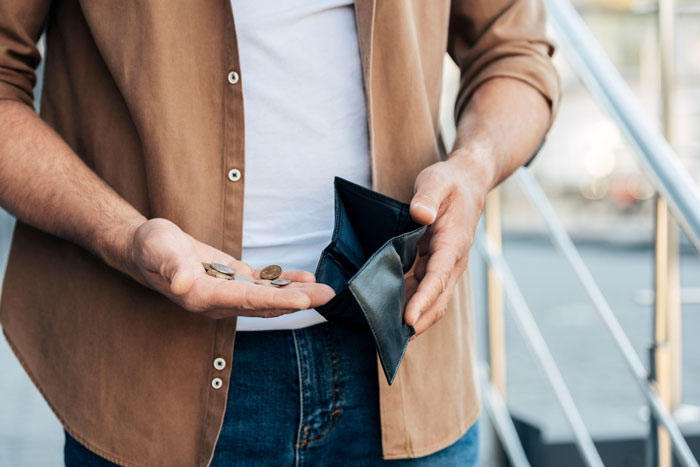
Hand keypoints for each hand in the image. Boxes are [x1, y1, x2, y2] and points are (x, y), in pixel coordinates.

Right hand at [126, 218, 335, 318]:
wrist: (146, 248)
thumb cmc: (151, 248)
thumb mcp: (158, 250)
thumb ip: (171, 267)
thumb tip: (181, 284)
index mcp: (202, 296)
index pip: (246, 300)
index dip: (277, 301)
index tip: (304, 301)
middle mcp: (219, 300)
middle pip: (264, 303)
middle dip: (297, 301)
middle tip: (328, 296)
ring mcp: (227, 292)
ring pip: (267, 296)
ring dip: (296, 293)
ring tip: (325, 291)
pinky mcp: (232, 280)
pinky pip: (262, 284)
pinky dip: (284, 282)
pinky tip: (304, 278)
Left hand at [404, 156, 487, 336]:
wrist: (468, 183)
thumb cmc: (450, 183)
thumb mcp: (437, 181)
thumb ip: (428, 197)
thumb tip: (420, 215)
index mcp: (454, 243)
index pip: (439, 277)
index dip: (424, 300)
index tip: (409, 319)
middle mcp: (453, 260)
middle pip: (438, 298)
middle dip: (419, 320)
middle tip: (393, 340)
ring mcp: (445, 265)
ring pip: (432, 299)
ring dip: (414, 317)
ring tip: (387, 333)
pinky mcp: (436, 265)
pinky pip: (424, 289)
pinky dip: (410, 303)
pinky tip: (390, 311)